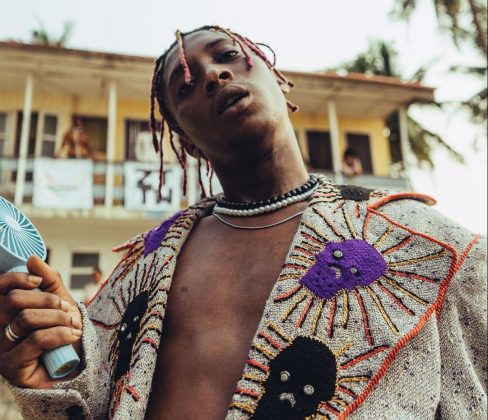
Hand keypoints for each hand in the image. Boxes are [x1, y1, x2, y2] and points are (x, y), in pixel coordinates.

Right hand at [0, 256, 81, 388]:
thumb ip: (48, 280)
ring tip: (73, 323)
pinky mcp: (11, 367)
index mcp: (3, 311)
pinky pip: (36, 340)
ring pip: (26, 319)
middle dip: (47, 300)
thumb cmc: (63, 330)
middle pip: (13, 301)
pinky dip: (60, 334)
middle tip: (65, 308)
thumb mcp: (59, 300)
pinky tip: (73, 335)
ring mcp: (0, 349)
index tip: (38, 281)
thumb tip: (32, 259)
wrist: (74, 364)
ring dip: (58, 317)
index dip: (16, 278)